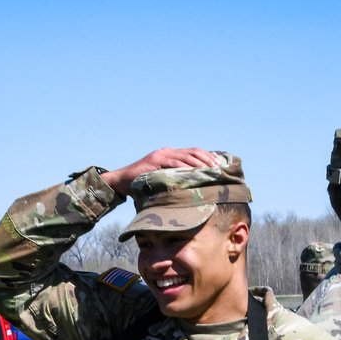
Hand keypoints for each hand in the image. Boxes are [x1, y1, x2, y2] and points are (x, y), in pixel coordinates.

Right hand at [100, 148, 220, 194]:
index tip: (219, 165)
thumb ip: (174, 178)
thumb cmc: (142, 184)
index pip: (193, 152)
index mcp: (170, 154)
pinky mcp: (155, 162)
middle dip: (208, 159)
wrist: (122, 181)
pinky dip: (186, 168)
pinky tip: (194, 173)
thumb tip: (190, 188)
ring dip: (200, 163)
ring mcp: (161, 155)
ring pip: (186, 156)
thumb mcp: (161, 179)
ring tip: (210, 170)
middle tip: (219, 168)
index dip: (207, 157)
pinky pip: (174, 164)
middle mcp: (167, 152)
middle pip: (193, 152)